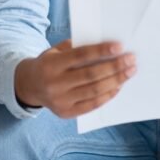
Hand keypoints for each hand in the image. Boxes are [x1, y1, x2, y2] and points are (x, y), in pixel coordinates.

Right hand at [14, 40, 135, 117]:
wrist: (28, 86)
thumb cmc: (48, 64)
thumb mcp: (55, 51)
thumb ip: (76, 48)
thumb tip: (105, 47)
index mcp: (51, 65)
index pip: (81, 56)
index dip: (101, 51)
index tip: (120, 47)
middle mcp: (55, 84)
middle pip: (91, 75)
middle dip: (114, 66)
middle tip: (131, 59)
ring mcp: (60, 101)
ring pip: (94, 91)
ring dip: (116, 81)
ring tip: (129, 72)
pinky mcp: (66, 113)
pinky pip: (92, 104)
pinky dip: (107, 95)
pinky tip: (118, 86)